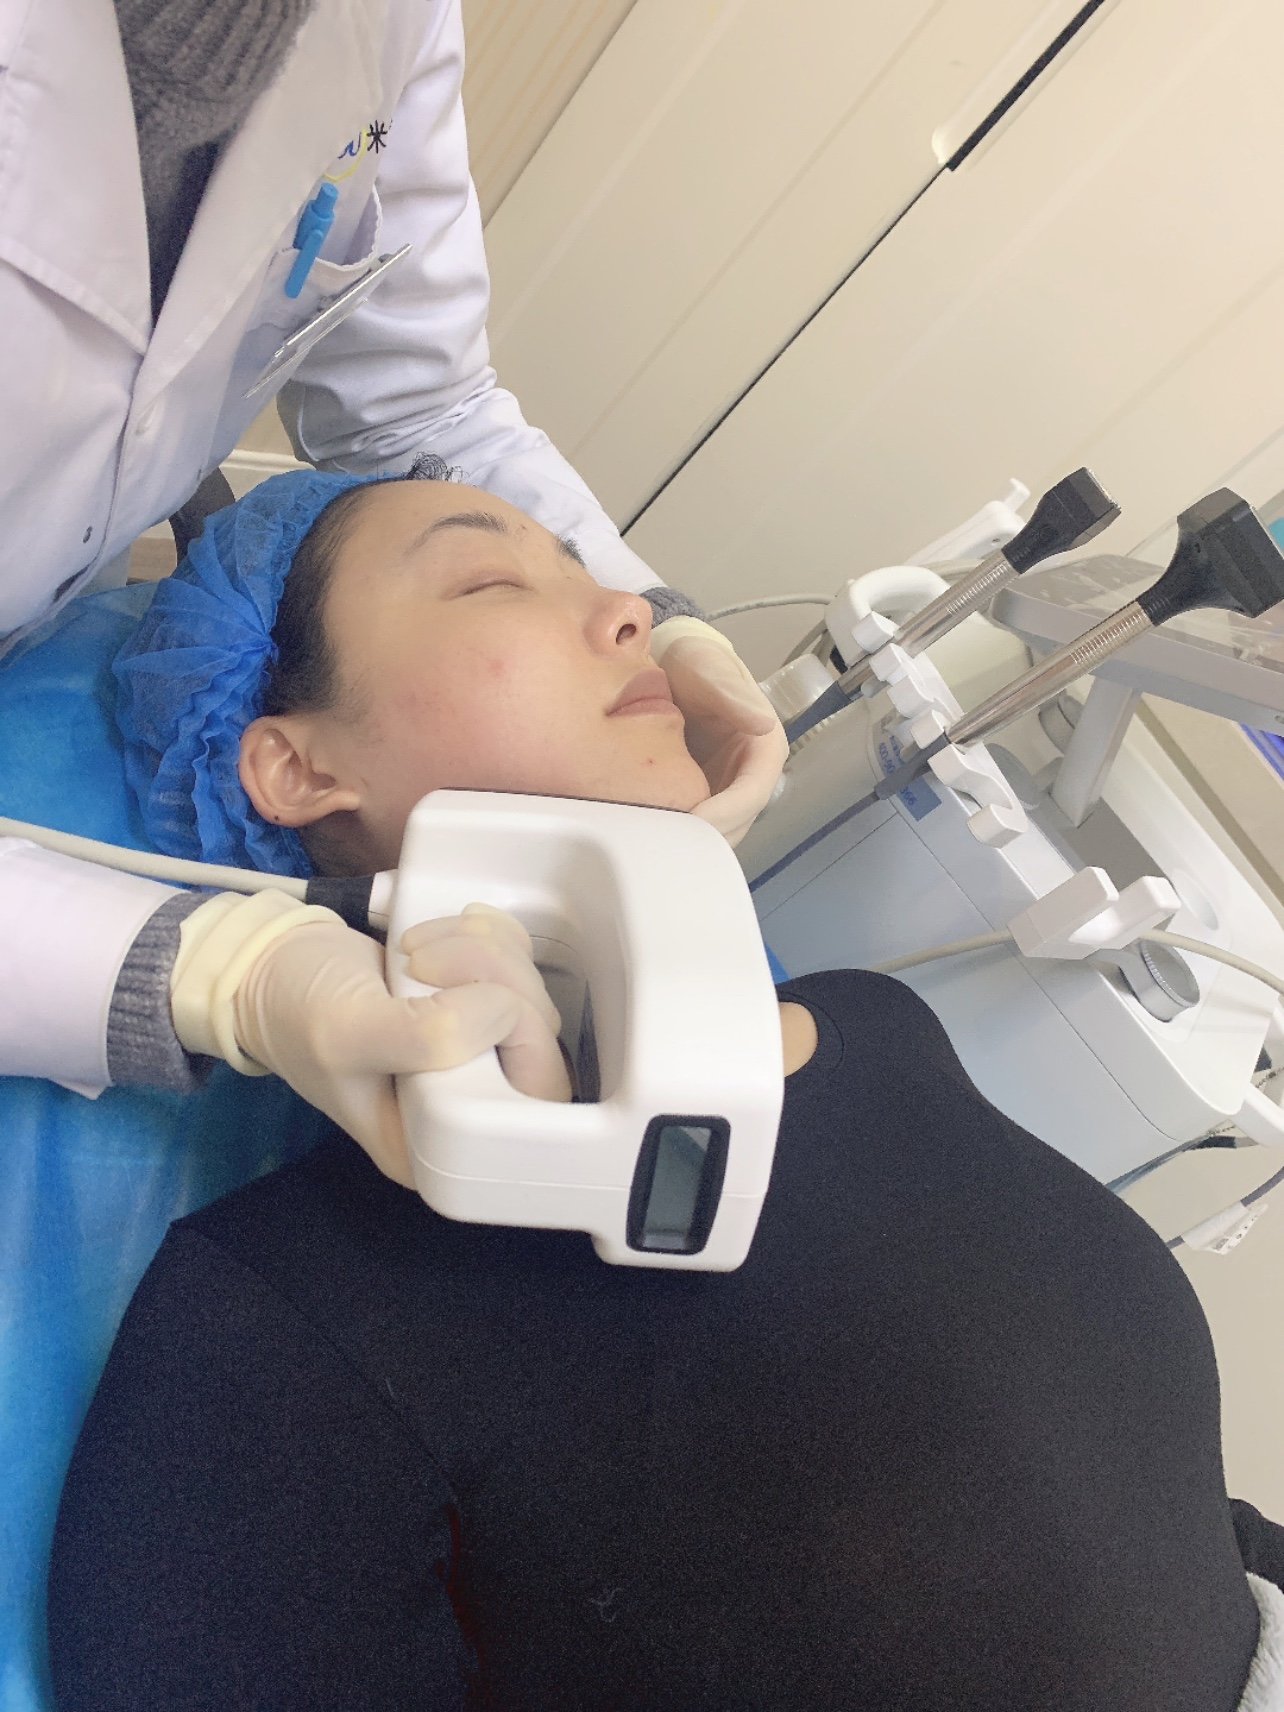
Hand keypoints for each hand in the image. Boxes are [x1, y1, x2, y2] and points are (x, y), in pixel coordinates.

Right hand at [232, 905, 570, 1186]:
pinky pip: (518, 964)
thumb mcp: (348, 1032)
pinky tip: (440, 935)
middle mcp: (468, 1107)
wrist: (272, 963)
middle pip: (541, 1037)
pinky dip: (486, 936)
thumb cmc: (297, 1008)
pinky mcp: (476, 1006)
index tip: (449, 992)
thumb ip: (427, 1037)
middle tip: (423, 959)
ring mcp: (476, 1053)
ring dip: (481, 950)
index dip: (515, 1033)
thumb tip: (503, 1015)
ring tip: (416, 951)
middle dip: (493, 977)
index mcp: (439, 1144)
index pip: (532, 1099)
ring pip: (531, 992)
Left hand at [652, 623, 787, 845]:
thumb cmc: (695, 661)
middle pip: (736, 824)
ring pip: (718, 832)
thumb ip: (733, 696)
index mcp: (766, 749)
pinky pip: (696, 824)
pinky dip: (677, 833)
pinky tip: (649, 833)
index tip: (693, 822)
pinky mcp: (704, 795)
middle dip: (704, 837)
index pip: (751, 796)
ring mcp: (727, 789)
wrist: (671, 662)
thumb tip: (765, 724)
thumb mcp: (711, 670)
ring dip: (689, 841)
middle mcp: (751, 776)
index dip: (725, 814)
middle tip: (663, 844)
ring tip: (654, 843)